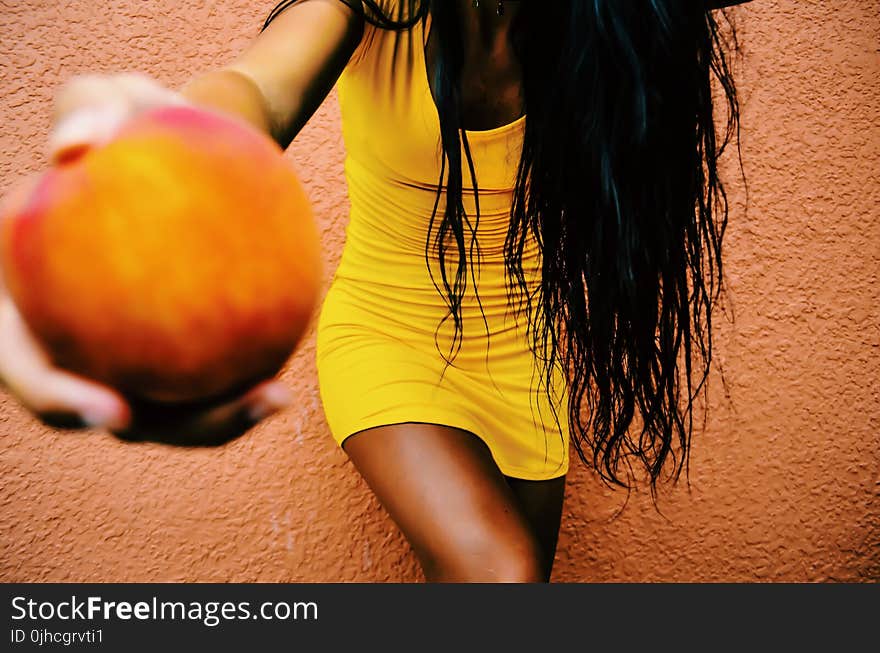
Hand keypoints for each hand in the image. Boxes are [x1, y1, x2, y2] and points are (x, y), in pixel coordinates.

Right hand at [0, 72, 291, 444]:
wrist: (185, 154)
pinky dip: (245, 384)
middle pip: (106, 411)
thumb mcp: (109, 96)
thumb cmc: (137, 126)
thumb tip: (74, 145)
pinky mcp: (180, 355)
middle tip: (224, 414)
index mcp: (26, 297)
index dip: (55, 398)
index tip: (110, 409)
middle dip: (162, 429)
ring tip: (275, 397)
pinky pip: (212, 380)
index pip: (23, 361)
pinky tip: (288, 379)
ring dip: (221, 421)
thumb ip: (86, 106)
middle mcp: (73, 339)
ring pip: (170, 412)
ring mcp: (129, 355)